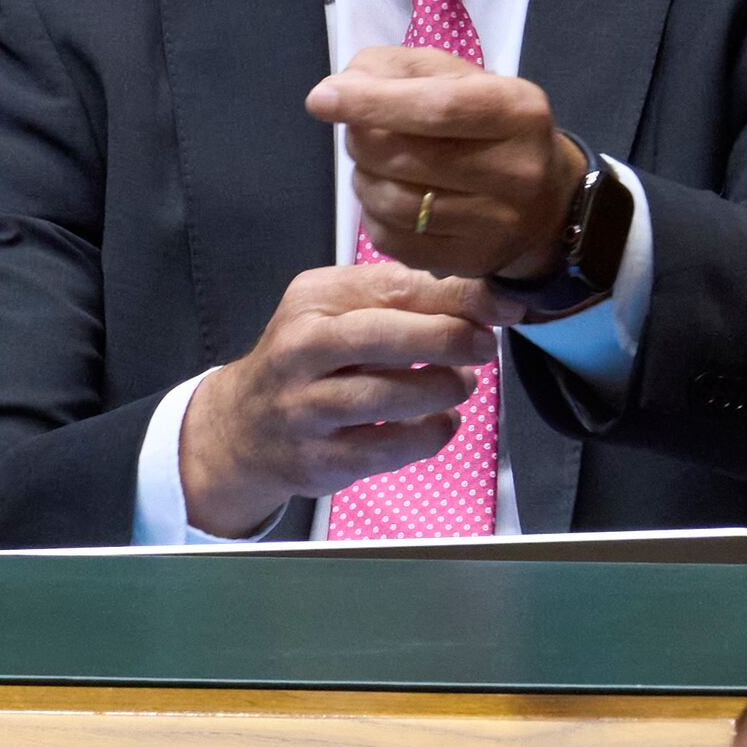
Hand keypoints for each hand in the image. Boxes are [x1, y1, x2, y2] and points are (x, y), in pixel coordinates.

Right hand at [174, 260, 501, 533]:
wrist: (241, 427)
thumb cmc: (310, 357)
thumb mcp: (340, 309)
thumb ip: (404, 296)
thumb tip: (486, 298)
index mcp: (314, 301)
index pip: (394, 287)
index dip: (459, 296)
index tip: (505, 306)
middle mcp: (300, 352)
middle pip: (383, 338)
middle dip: (448, 339)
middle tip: (485, 346)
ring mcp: (305, 409)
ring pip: (388, 397)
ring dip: (443, 389)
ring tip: (462, 383)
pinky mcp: (318, 459)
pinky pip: (388, 449)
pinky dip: (430, 435)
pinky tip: (442, 422)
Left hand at [305, 45, 584, 287]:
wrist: (546, 200)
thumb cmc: (486, 125)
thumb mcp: (456, 78)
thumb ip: (394, 70)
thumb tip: (336, 92)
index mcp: (519, 111)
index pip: (437, 108)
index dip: (373, 103)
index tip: (321, 99)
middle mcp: (519, 170)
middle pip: (405, 157)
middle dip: (362, 140)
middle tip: (359, 132)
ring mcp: (499, 222)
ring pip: (394, 202)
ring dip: (364, 179)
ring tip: (373, 166)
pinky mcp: (473, 260)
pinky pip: (393, 241)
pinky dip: (373, 216)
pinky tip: (388, 199)